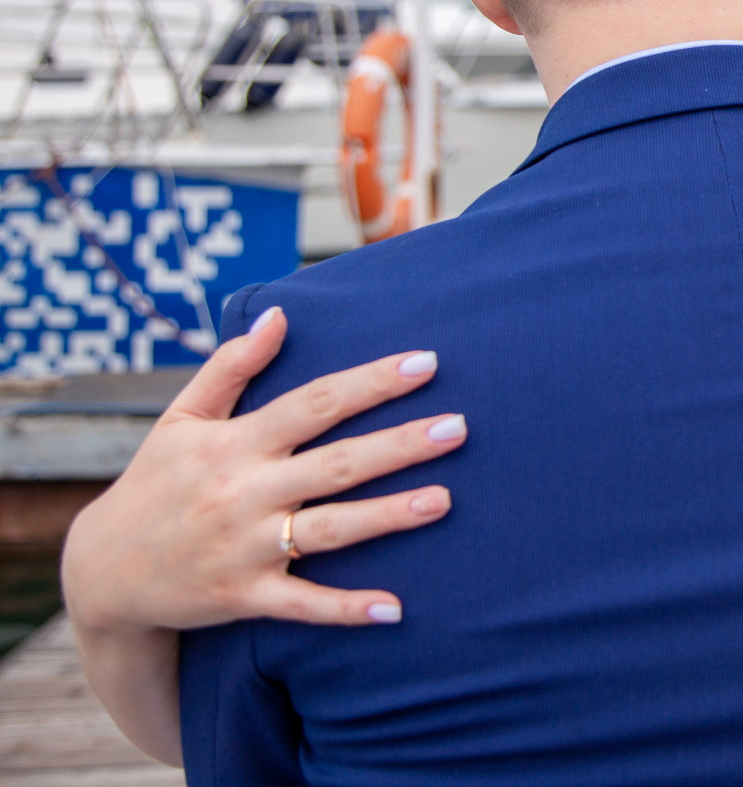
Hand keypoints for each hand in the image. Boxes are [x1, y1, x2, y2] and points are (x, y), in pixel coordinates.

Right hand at [62, 307, 465, 634]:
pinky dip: (346, 609)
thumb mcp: (181, 418)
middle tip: (459, 427)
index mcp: (235, 442)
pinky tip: (394, 609)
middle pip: (337, 464)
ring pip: (331, 529)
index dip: (372, 382)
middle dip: (399, 445)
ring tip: (444, 499)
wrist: (102, 572)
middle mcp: (245, 492)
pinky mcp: (245, 596)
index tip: (426, 362)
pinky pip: (303, 603)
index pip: (316, 403)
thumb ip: (230, 365)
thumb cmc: (154, 482)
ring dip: (389, 516)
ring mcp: (246, 546)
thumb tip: (279, 315)